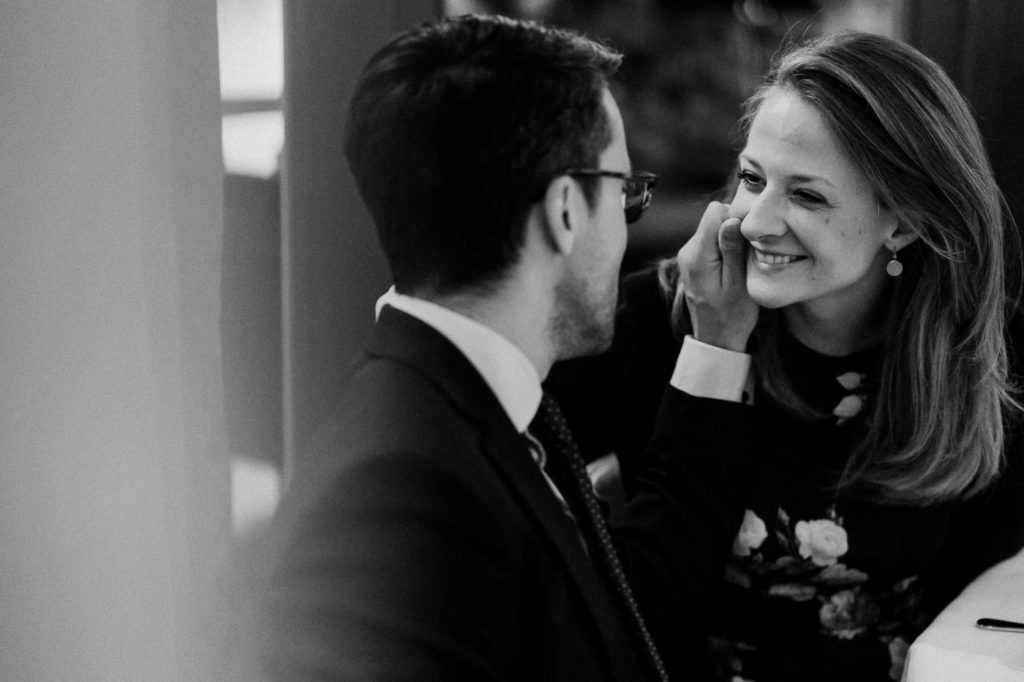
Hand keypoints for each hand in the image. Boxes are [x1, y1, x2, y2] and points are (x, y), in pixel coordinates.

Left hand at [676, 202, 757, 351]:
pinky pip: (712, 241)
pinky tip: (733, 266)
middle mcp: (688, 251)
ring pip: (715, 228)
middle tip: (748, 254)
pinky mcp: (694, 259)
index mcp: (698, 255)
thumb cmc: (732, 314)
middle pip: (715, 217)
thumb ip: (732, 249)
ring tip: (740, 263)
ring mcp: (689, 255)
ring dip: (731, 240)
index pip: (715, 211)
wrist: (716, 337)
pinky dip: (725, 248)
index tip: (750, 237)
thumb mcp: (738, 282)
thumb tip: (731, 219)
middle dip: (735, 230)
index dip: (736, 217)